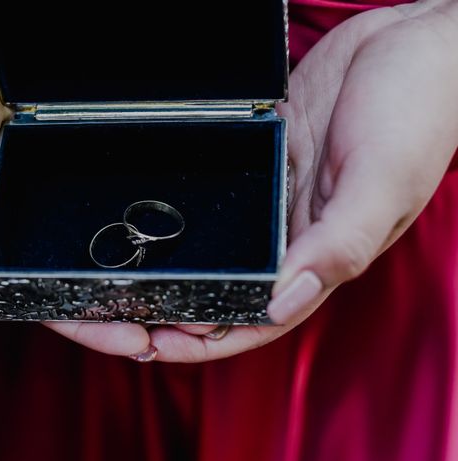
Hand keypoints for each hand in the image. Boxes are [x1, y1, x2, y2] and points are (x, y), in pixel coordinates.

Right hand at [0, 4, 152, 356]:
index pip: (51, 306)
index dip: (93, 329)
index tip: (137, 341)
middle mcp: (36, 242)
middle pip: (92, 294)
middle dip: (137, 317)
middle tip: (186, 331)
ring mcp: (64, 214)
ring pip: (114, 263)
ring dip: (153, 287)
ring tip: (199, 306)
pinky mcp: (86, 183)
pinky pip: (122, 216)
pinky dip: (151, 239)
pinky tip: (182, 250)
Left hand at [149, 1, 457, 361]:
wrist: (410, 44)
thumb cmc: (417, 112)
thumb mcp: (382, 183)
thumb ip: (337, 245)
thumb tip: (280, 302)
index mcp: (322, 256)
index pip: (255, 317)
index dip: (204, 341)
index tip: (150, 344)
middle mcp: (293, 237)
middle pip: (225, 291)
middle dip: (172, 310)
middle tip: (115, 317)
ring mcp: (274, 202)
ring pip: (216, 251)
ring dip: (172, 267)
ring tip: (117, 277)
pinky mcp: (263, 163)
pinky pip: (218, 201)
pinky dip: (186, 215)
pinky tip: (148, 216)